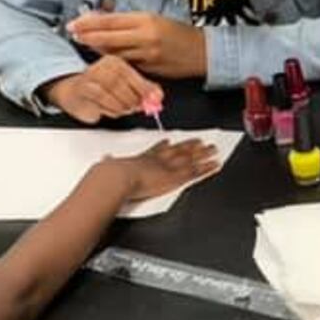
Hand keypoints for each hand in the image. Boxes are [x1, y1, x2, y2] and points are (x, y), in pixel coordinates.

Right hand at [42, 56, 163, 124]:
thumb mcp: (127, 85)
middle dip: (132, 102)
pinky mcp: (82, 91)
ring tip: (122, 108)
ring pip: (113, 99)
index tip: (153, 101)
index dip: (145, 91)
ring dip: (121, 108)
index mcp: (116, 62)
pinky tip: (109, 109)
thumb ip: (145, 89)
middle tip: (134, 107)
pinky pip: (101, 105)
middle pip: (125, 90)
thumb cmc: (103, 88)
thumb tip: (158, 97)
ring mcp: (90, 78)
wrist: (73, 90)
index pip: (135, 77)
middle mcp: (102, 67)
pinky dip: (109, 111)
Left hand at [67, 11, 207, 78]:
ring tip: (84, 44)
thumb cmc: (178, 33)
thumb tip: (104, 20)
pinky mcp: (149, 69)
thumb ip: (130, 22)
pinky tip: (104, 58)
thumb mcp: (155, 19)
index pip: (111, 20)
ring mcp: (147, 55)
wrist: (202, 52)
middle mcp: (145, 37)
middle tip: (73, 34)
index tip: (75, 23)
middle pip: (108, 37)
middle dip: (88, 36)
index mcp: (146, 20)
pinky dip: (113, 60)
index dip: (90, 22)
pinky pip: (126, 64)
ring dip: (97, 49)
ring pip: (114, 53)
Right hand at [106, 139, 220, 202]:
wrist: (117, 178)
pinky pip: (195, 172)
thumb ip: (108, 163)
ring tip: (213, 149)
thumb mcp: (108, 166)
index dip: (164, 145)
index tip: (169, 141)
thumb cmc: (111, 174)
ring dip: (203, 154)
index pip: (155, 150)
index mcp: (142, 159)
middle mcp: (158, 160)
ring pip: (190, 158)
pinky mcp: (176, 177)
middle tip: (200, 141)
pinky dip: (206, 168)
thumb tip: (105, 159)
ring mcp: (168, 167)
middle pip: (177, 151)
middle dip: (189, 146)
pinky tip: (215, 165)